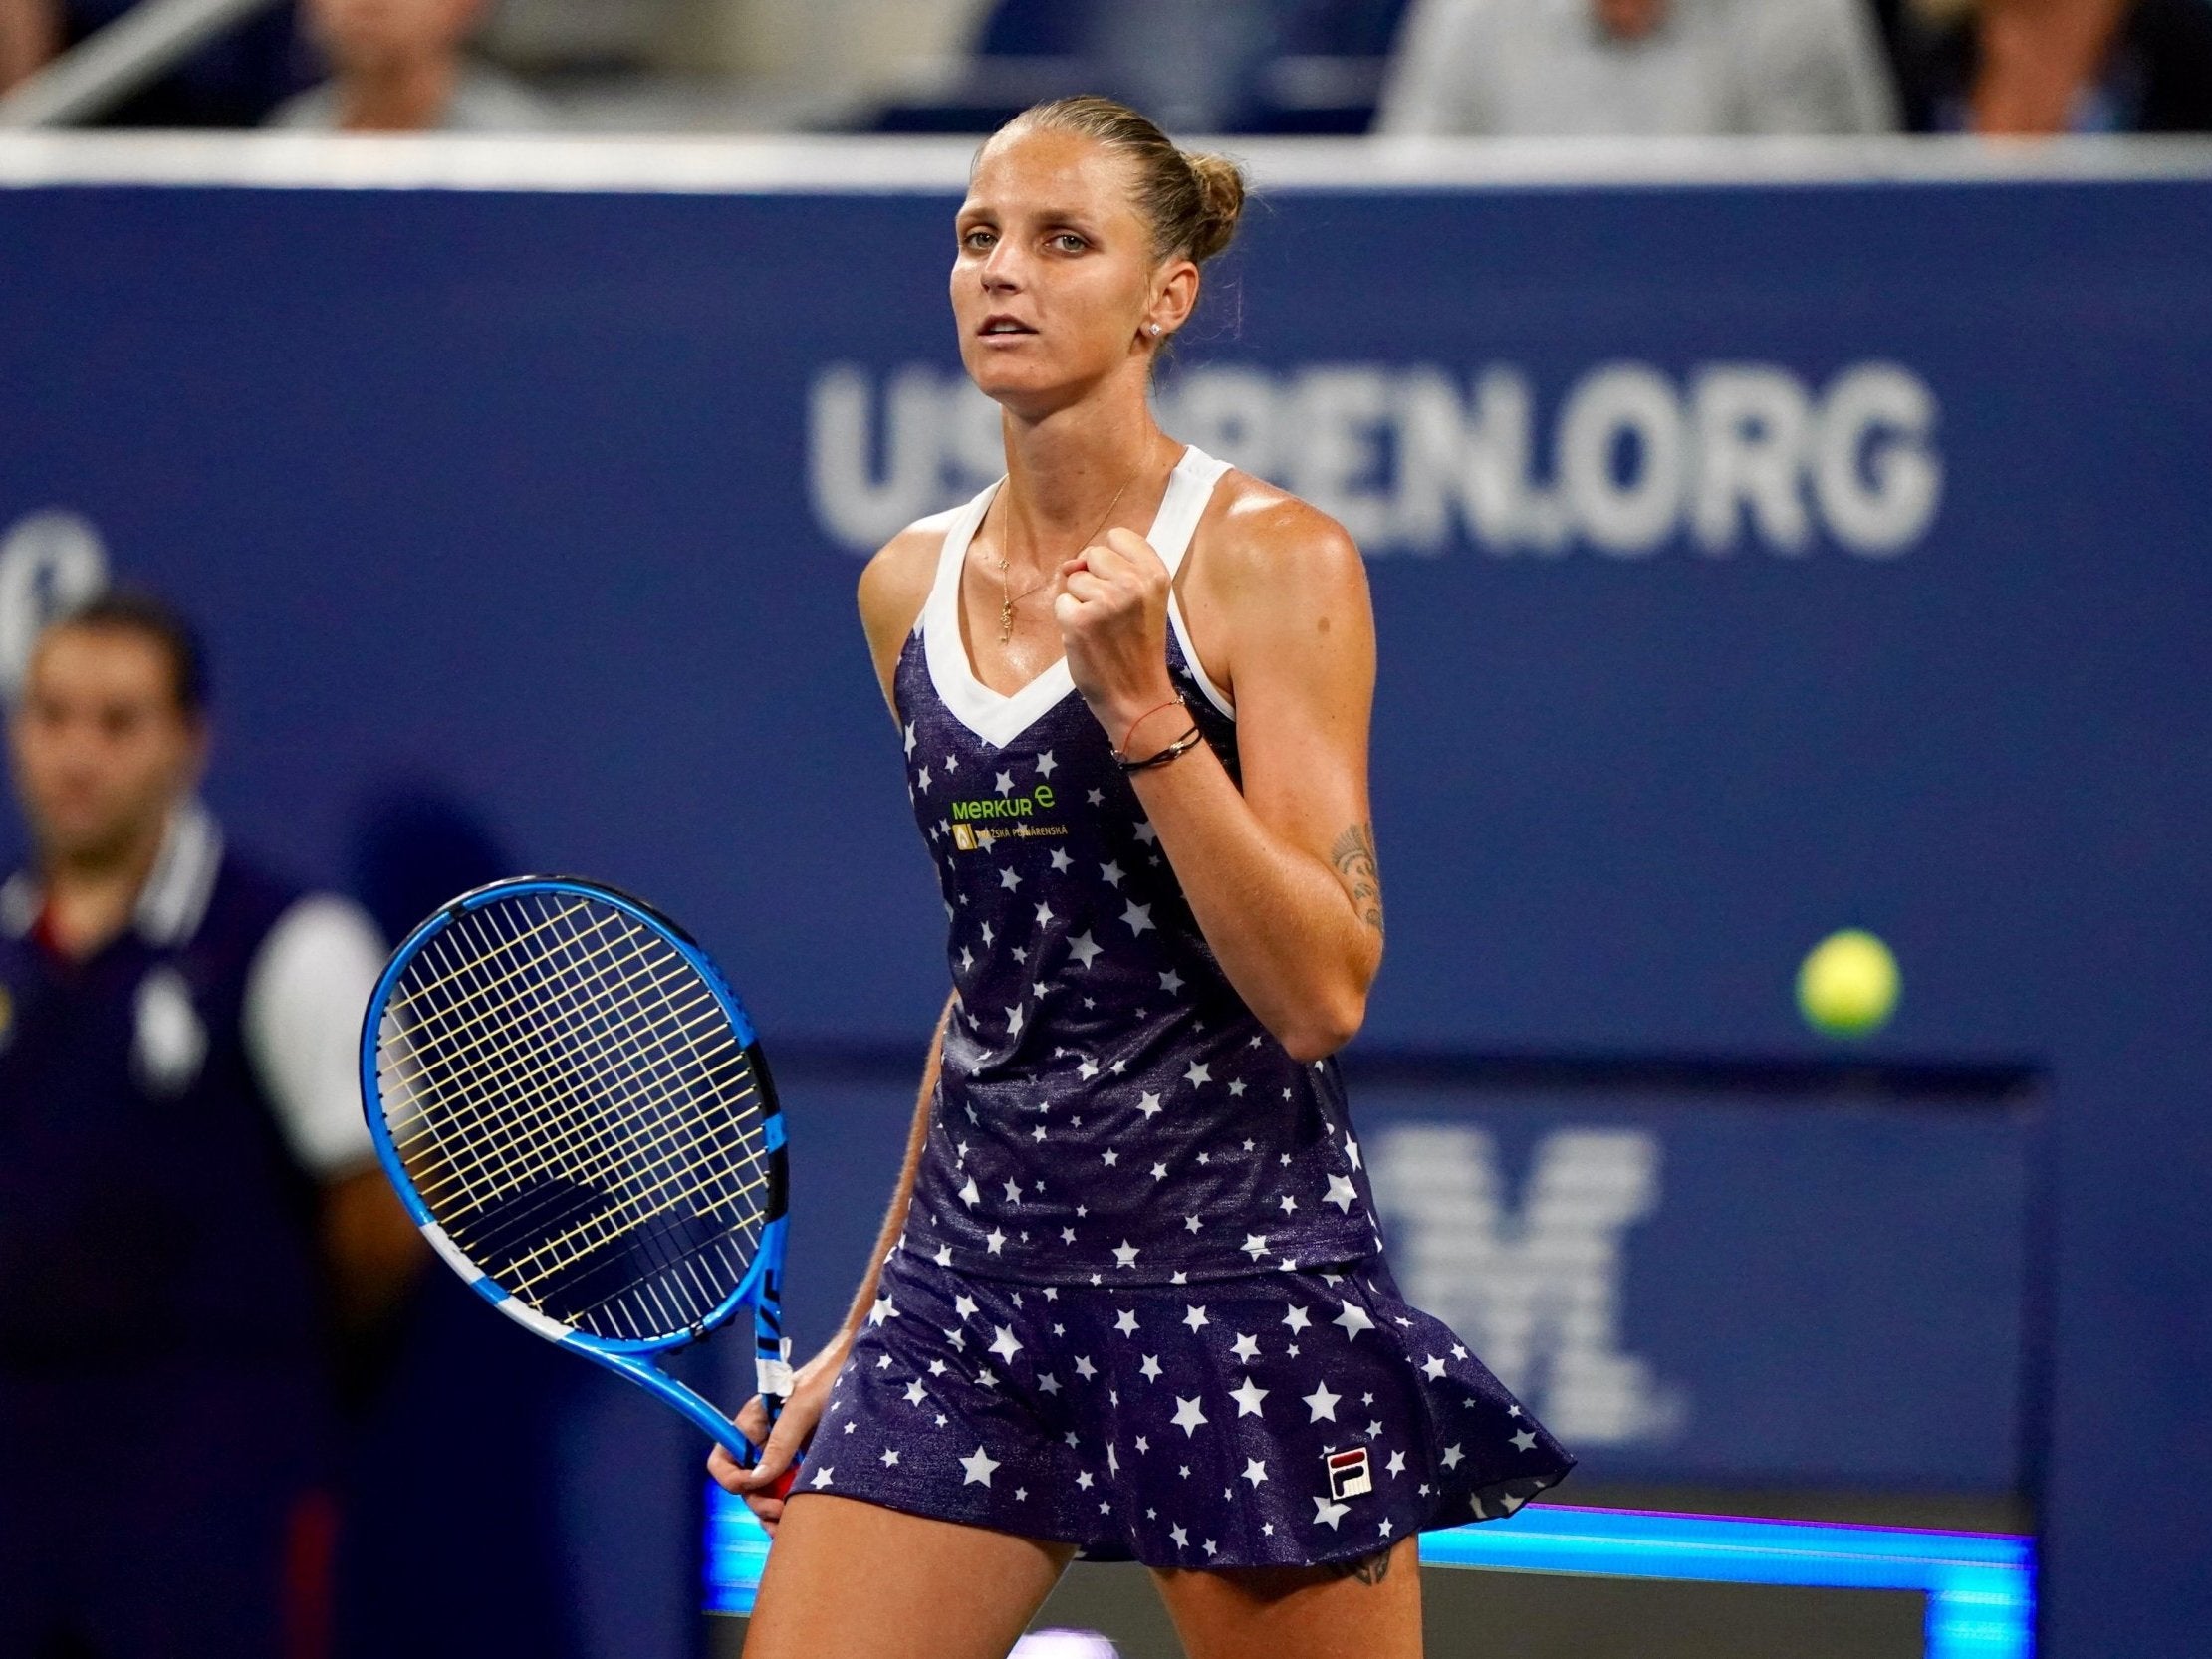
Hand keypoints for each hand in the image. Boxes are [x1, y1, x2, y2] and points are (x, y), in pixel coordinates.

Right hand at [706, 1330, 850, 1532]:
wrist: (865, 1370)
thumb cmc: (829, 1377)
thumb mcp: (803, 1407)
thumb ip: (781, 1441)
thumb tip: (758, 1478)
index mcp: (753, 1426)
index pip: (723, 1460)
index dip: (730, 1479)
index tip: (754, 1485)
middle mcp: (765, 1444)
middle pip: (747, 1488)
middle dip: (759, 1503)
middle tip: (781, 1511)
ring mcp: (786, 1458)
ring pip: (768, 1497)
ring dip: (773, 1516)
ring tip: (789, 1525)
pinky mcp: (807, 1467)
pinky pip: (792, 1495)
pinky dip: (793, 1512)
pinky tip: (802, 1522)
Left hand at [1055, 527, 1179, 750]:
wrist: (1137, 696)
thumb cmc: (1139, 647)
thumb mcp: (1145, 601)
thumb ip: (1118, 571)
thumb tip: (1072, 562)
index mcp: (1156, 574)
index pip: (1119, 535)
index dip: (1111, 559)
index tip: (1120, 584)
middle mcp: (1133, 582)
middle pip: (1093, 554)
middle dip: (1094, 579)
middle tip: (1111, 613)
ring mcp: (1105, 600)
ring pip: (1074, 579)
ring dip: (1080, 601)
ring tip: (1102, 628)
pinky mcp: (1079, 620)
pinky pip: (1061, 603)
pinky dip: (1068, 620)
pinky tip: (1088, 639)